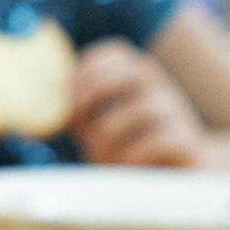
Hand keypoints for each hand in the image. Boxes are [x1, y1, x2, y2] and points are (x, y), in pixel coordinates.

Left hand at [69, 36, 201, 166]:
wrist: (177, 177)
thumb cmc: (130, 148)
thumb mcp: (99, 127)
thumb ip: (79, 113)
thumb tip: (42, 106)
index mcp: (138, 79)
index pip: (118, 52)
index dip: (90, 65)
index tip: (68, 88)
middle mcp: (161, 90)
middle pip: (134, 70)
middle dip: (99, 87)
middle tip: (78, 112)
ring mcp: (179, 115)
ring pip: (145, 109)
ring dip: (111, 132)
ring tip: (96, 154)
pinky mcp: (188, 142)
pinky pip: (162, 140)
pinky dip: (135, 153)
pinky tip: (124, 166)